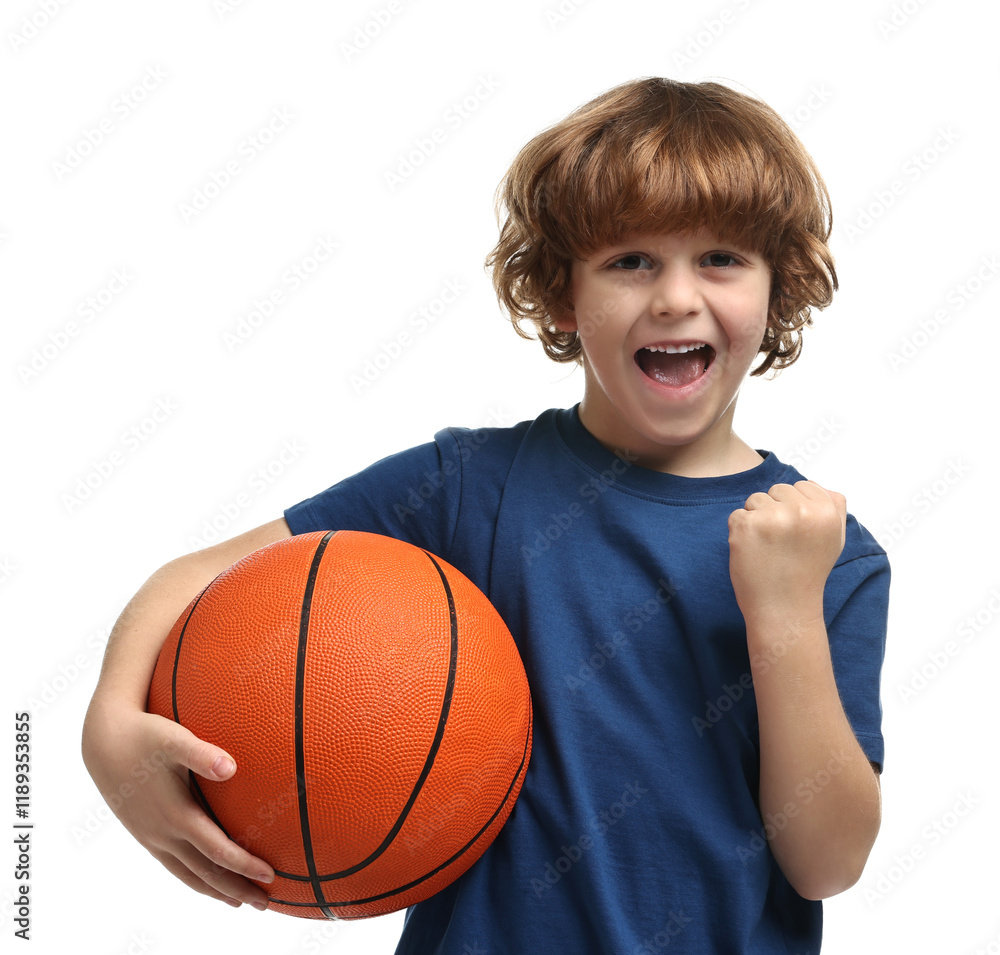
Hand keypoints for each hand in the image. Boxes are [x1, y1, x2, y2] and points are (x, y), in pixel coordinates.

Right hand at [82, 702, 273, 908]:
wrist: (104, 743)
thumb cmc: (145, 736)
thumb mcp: (174, 739)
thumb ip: (202, 754)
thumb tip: (231, 767)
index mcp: (176, 815)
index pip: (217, 850)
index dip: (244, 865)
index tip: (270, 875)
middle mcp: (164, 833)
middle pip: (206, 873)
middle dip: (237, 889)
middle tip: (265, 904)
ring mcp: (153, 837)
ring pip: (188, 875)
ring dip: (217, 891)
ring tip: (240, 902)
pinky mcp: (146, 833)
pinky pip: (173, 866)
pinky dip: (194, 879)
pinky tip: (206, 878)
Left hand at [727, 480, 846, 623]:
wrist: (784, 609)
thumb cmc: (806, 574)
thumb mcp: (834, 540)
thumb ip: (833, 508)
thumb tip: (818, 485)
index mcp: (826, 511)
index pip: (802, 486)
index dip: (796, 509)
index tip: (797, 533)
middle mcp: (801, 511)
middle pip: (777, 490)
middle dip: (776, 511)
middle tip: (782, 543)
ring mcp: (771, 517)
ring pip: (755, 500)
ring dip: (757, 520)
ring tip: (769, 548)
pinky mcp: (745, 526)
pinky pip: (737, 515)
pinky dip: (740, 532)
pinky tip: (754, 553)